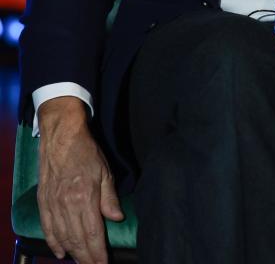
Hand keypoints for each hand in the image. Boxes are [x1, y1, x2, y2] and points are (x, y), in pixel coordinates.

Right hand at [36, 97, 123, 263]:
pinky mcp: (43, 201)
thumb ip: (109, 198)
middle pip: (77, 239)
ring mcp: (52, 204)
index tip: (104, 263)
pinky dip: (53, 242)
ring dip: (72, 252)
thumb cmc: (86, 153)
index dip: (98, 252)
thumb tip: (116, 219)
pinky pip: (47, 227)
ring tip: (81, 262)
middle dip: (86, 257)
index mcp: (84, 198)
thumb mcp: (105, 172)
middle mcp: (66, 204)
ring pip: (62, 236)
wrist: (61, 138)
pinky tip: (60, 252)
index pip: (92, 233)